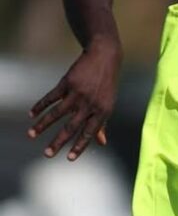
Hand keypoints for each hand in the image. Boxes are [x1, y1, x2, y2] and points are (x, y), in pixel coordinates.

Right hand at [28, 38, 119, 160]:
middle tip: (47, 154)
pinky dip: (40, 106)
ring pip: (57, 113)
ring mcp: (78, 93)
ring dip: (43, 125)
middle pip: (72, 126)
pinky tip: (31, 114)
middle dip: (58, 142)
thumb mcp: (108, 103)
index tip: (69, 158)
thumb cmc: (107, 84)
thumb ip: (102, 123)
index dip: (80, 146)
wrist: (105, 57)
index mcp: (103, 111)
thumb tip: (101, 143)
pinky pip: (51, 97)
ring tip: (31, 135)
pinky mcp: (67, 82)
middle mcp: (90, 104)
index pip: (90, 132)